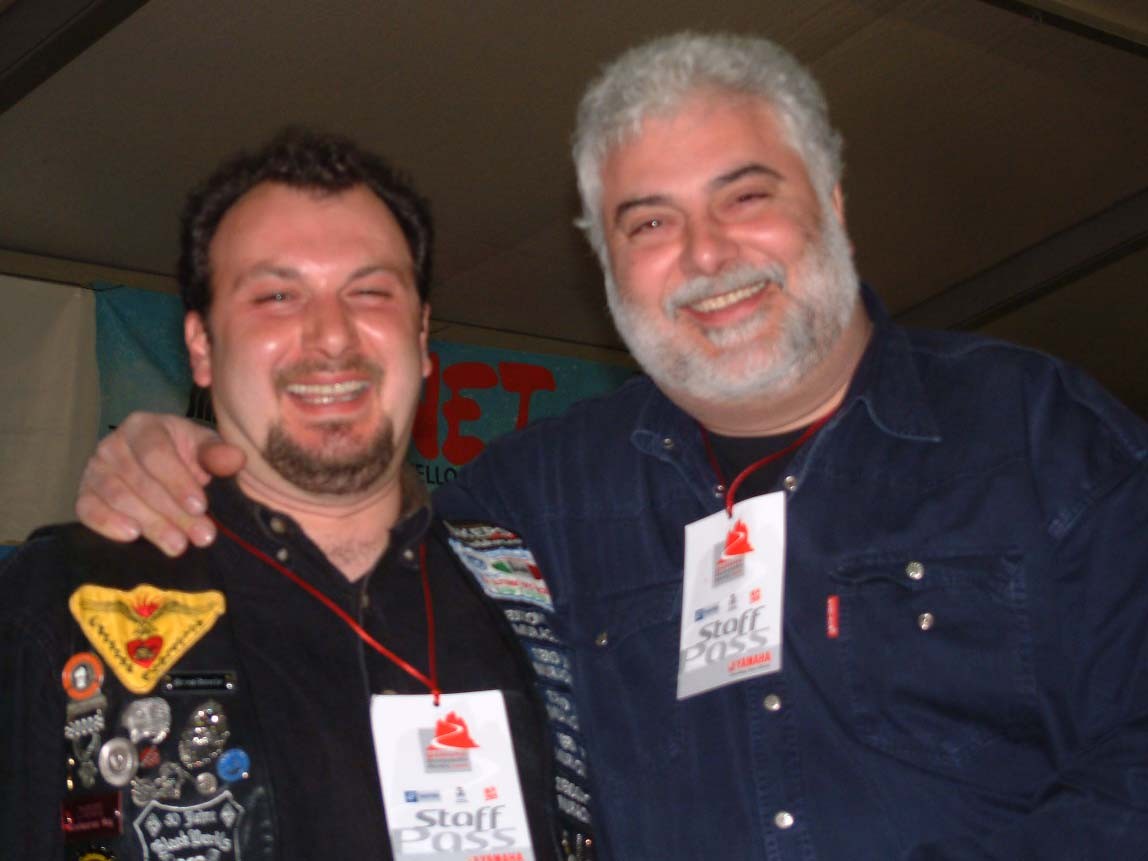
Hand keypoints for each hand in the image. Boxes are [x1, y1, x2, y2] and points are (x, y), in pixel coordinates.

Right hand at [75, 412, 244, 555]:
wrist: (163, 466)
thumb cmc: (186, 456)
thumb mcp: (205, 450)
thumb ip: (218, 454)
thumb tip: (235, 458)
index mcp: (144, 426)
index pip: (156, 454)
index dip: (178, 482)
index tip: (201, 507)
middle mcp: (113, 444)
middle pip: (139, 481)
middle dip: (173, 512)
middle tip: (201, 537)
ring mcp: (95, 469)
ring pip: (118, 498)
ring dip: (150, 524)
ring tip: (178, 545)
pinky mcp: (85, 493)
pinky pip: (87, 509)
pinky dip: (107, 523)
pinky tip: (132, 536)